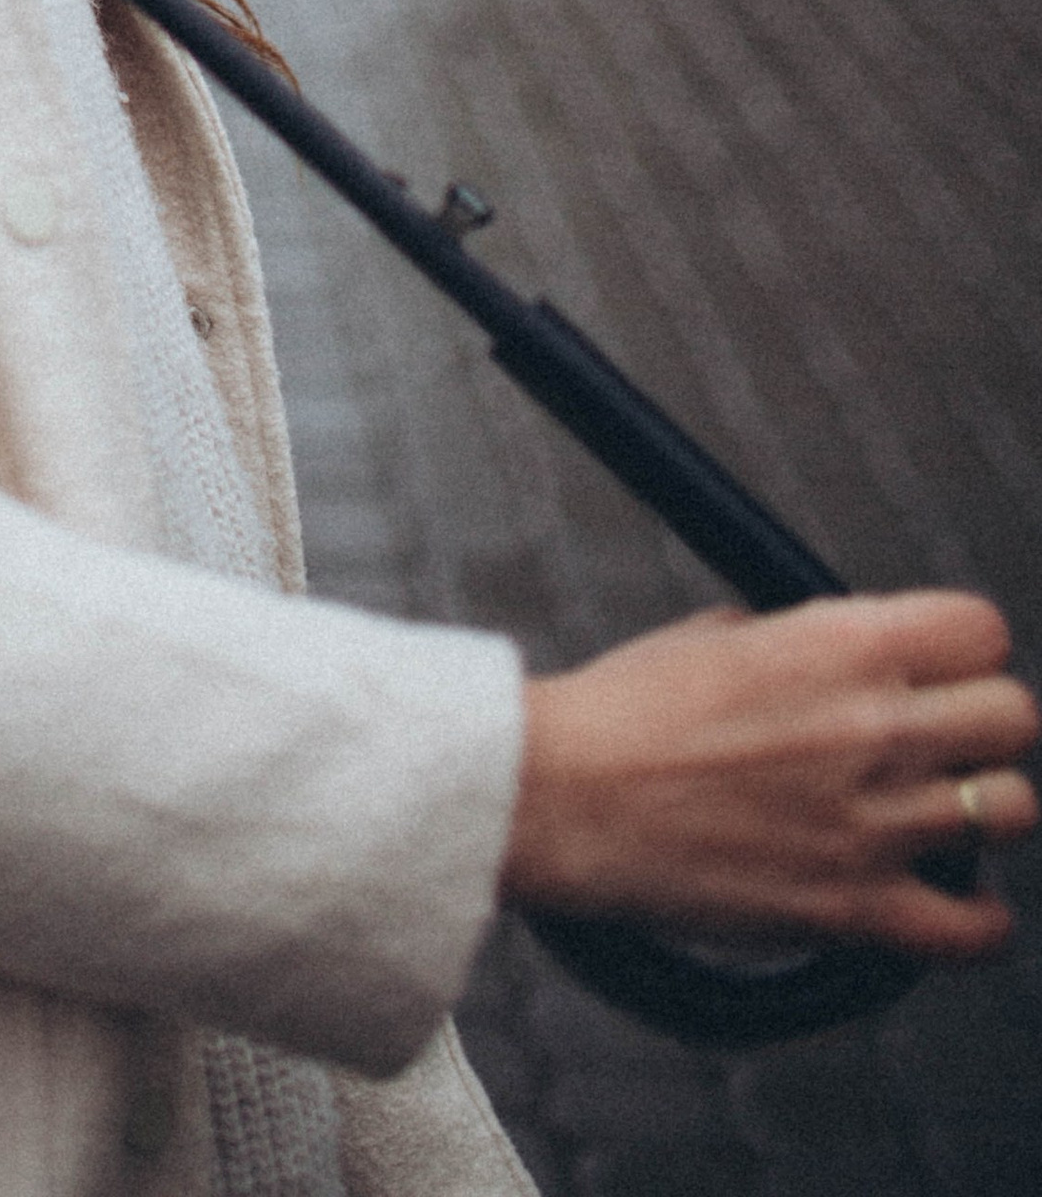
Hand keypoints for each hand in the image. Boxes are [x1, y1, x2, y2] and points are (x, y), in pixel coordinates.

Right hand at [501, 591, 1037, 957]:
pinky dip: (978, 920)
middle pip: (1015, 716)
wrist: (563, 797)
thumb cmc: (622, 712)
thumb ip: (806, 641)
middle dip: (986, 725)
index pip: (981, 631)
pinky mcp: (854, 908)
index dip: (965, 649)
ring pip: (1014, 811)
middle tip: (947, 740)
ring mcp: (871, 822)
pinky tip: (954, 899)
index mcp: (839, 643)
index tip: (945, 668)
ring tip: (942, 813)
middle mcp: (872, 726)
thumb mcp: (718, 633)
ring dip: (984, 811)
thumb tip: (851, 654)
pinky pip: (974, 929)